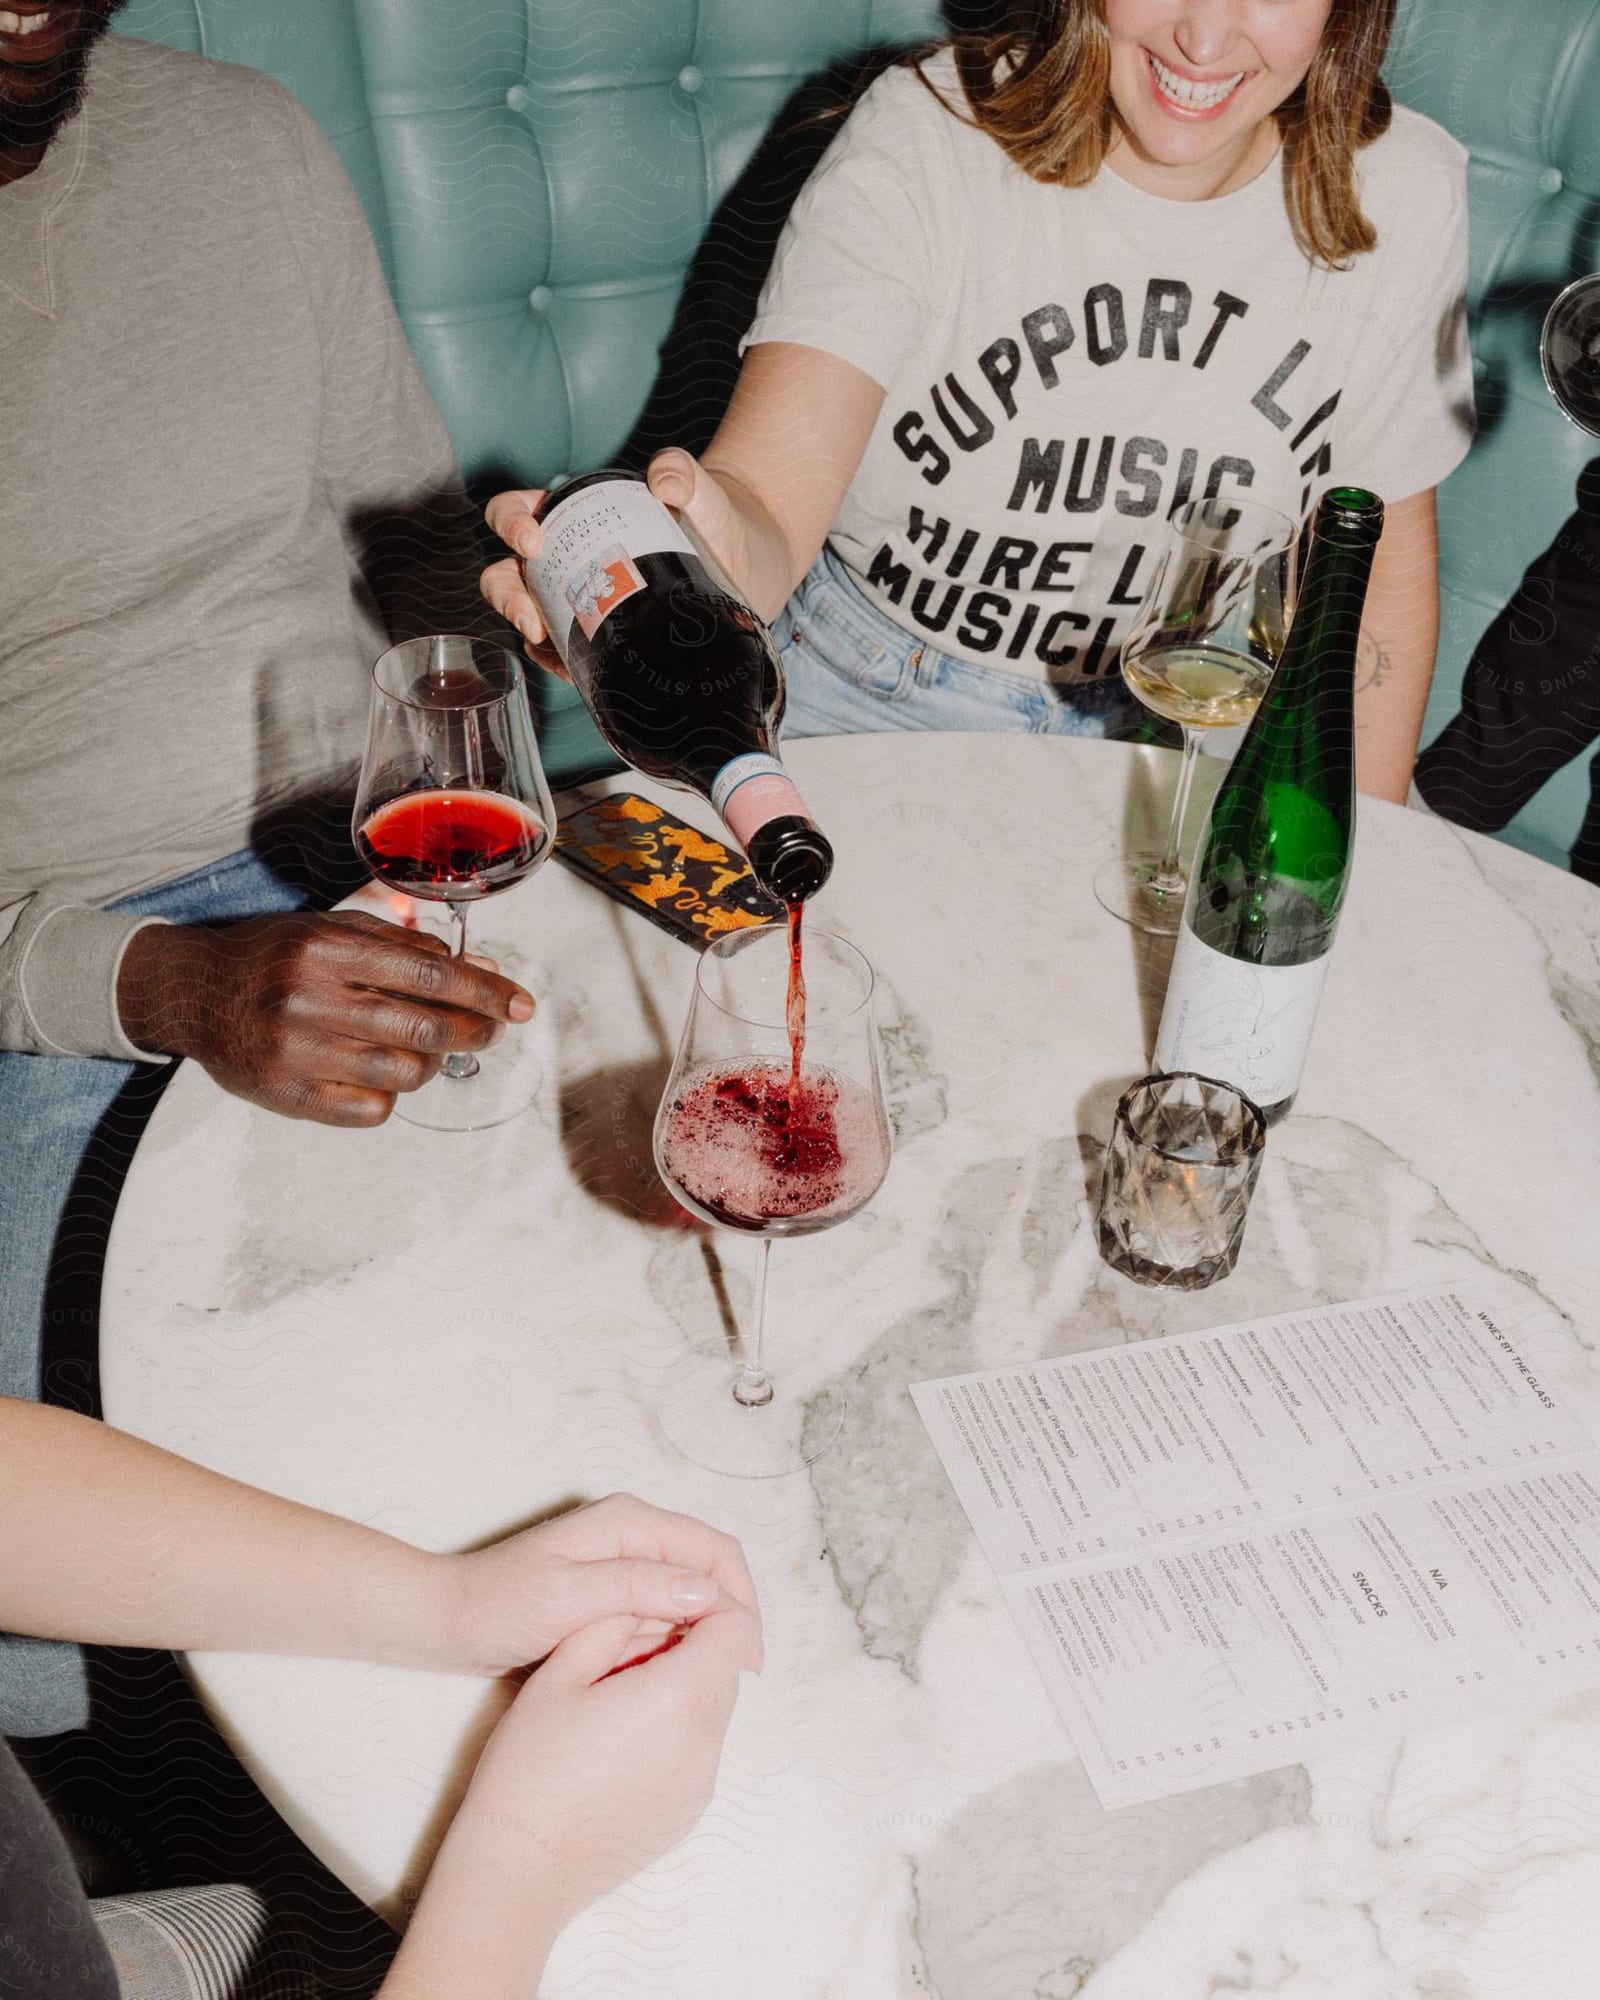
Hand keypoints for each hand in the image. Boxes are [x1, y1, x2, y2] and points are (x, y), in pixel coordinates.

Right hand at [116, 912, 533, 1127]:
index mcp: (325, 949)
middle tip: (490, 1029)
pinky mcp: (286, 1097)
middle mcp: (308, 1000)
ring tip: (429, 1049)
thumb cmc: (276, 955)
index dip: (486, 991)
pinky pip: (370, 1110)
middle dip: (474, 1031)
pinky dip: (393, 1095)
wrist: (194, 992)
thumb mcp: (335, 929)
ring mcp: (295, 1054)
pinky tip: (386, 1075)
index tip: (521, 1004)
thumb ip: (406, 946)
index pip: (429, 975)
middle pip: (424, 1030)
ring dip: (433, 1065)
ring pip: (403, 1075)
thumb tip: (480, 967)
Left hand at [446, 1491, 762, 1676]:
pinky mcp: (610, 1591)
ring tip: (708, 1678)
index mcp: (629, 1522)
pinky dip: (674, 1639)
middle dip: (728, 1617)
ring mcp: (622, 1562)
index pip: (713, 1549)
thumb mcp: (567, 1598)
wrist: (445, 1619)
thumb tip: (707, 1590)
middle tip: (736, 1675)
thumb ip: (636, 1587)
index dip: (740, 1597)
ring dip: (702, 1631)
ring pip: (687, 1593)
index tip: (746, 1653)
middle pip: (707, 1568)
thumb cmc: (497, 1605)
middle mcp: (632, 1534)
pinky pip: (660, 1610)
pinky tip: (671, 1674)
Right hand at [479, 451, 752, 670]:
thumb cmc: (719, 519)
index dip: (511, 523)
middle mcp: (568, 558)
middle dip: (508, 594)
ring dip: (527, 633)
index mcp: (575, 514)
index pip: (518, 511)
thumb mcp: (703, 493)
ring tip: (547, 644)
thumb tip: (663, 477)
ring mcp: (582, 601)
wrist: (752, 562)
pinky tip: (570, 668)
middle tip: (531, 615)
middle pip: (510, 573)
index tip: (533, 542)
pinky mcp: (604, 639)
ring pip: (530, 616)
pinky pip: (565, 654)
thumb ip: (685, 473)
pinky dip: (558, 662)